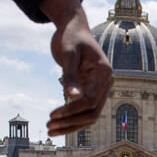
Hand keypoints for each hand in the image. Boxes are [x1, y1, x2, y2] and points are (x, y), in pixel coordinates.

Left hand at [43, 0, 112, 137]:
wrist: (73, 27)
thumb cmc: (71, 36)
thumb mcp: (68, 54)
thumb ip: (70, 76)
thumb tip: (71, 98)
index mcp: (104, 74)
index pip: (90, 100)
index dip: (72, 110)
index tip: (54, 115)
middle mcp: (106, 84)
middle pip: (92, 113)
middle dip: (71, 122)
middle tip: (50, 127)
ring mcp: (99, 88)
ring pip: (89, 116)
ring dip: (71, 125)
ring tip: (50, 129)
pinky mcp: (91, 90)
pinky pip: (83, 110)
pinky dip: (71, 118)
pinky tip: (57, 123)